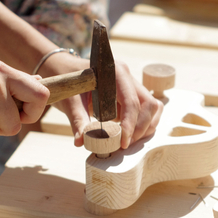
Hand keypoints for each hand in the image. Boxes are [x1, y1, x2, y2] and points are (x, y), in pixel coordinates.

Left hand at [47, 54, 162, 148]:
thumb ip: (78, 120)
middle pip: (148, 105)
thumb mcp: (70, 101)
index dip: (130, 124)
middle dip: (140, 128)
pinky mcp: (132, 96)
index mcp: (115, 73)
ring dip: (145, 127)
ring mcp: (132, 86)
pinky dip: (144, 125)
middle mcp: (128, 78)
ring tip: (127, 141)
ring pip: (152, 108)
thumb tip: (81, 141)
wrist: (65, 72)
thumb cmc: (68, 83)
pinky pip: (148, 111)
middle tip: (124, 145)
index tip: (122, 142)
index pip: (131, 101)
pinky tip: (129, 134)